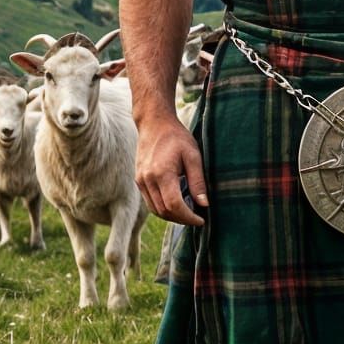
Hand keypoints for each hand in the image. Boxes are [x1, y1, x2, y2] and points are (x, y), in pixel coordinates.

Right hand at [135, 111, 208, 226]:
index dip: (188, 217)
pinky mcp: (138, 180)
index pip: (174, 205)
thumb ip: (198, 181)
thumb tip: (204, 204)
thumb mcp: (193, 155)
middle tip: (196, 218)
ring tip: (187, 213)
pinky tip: (175, 204)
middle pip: (164, 211)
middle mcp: (147, 180)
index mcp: (162, 173)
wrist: (154, 123)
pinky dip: (162, 208)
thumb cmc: (176, 137)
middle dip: (181, 219)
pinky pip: (150, 202)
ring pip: (155, 210)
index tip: (201, 220)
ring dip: (171, 216)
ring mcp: (140, 181)